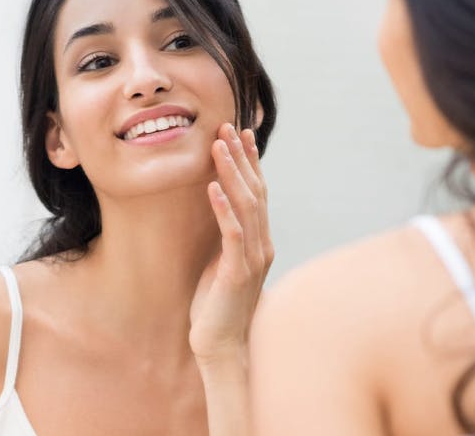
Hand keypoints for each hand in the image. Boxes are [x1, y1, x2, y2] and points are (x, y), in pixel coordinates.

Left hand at [189, 123, 273, 366]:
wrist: (221, 346)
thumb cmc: (217, 307)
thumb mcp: (223, 263)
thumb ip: (227, 238)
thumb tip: (218, 210)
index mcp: (260, 241)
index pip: (259, 192)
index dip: (251, 162)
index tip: (241, 133)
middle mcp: (263, 245)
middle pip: (256, 191)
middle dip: (242, 158)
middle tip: (229, 127)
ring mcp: (253, 259)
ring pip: (246, 206)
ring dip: (231, 173)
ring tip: (218, 147)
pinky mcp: (237, 273)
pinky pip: (232, 233)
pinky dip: (222, 208)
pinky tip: (211, 188)